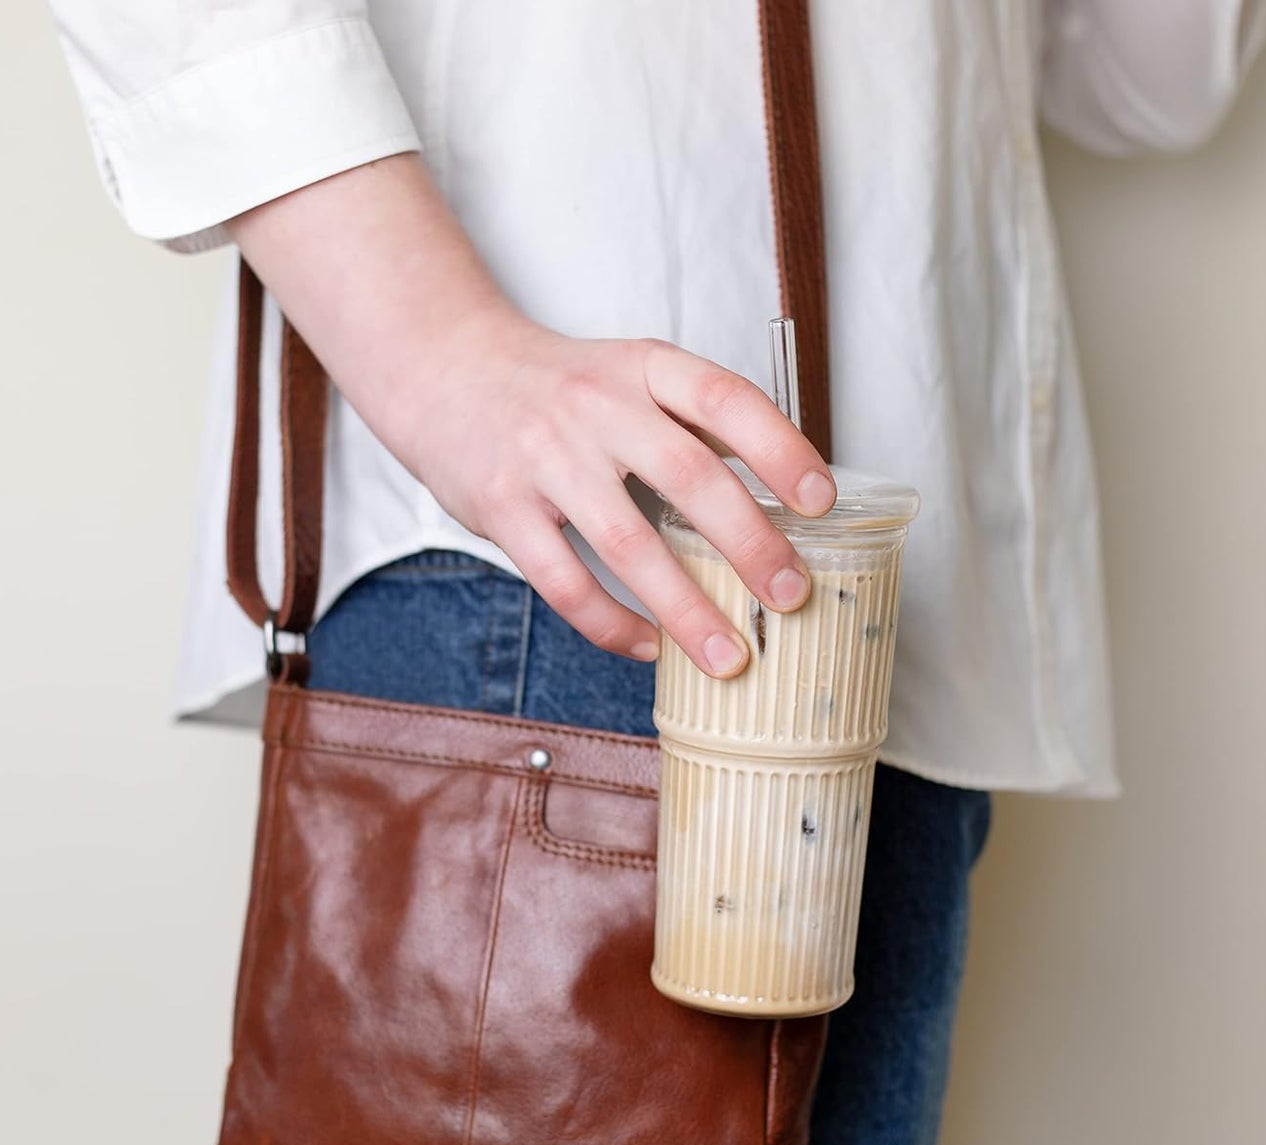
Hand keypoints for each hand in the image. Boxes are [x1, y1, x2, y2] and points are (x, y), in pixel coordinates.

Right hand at [229, 154, 834, 676]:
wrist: (443, 369)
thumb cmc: (558, 387)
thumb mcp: (628, 375)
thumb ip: (689, 423)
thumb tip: (775, 496)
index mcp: (641, 367)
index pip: (724, 400)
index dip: (780, 449)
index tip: (821, 501)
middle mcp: (597, 407)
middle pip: (688, 477)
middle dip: (750, 544)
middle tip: (791, 597)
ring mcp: (545, 459)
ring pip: (628, 544)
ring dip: (687, 608)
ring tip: (730, 656)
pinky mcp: (503, 508)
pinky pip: (565, 582)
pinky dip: (611, 624)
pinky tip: (648, 647)